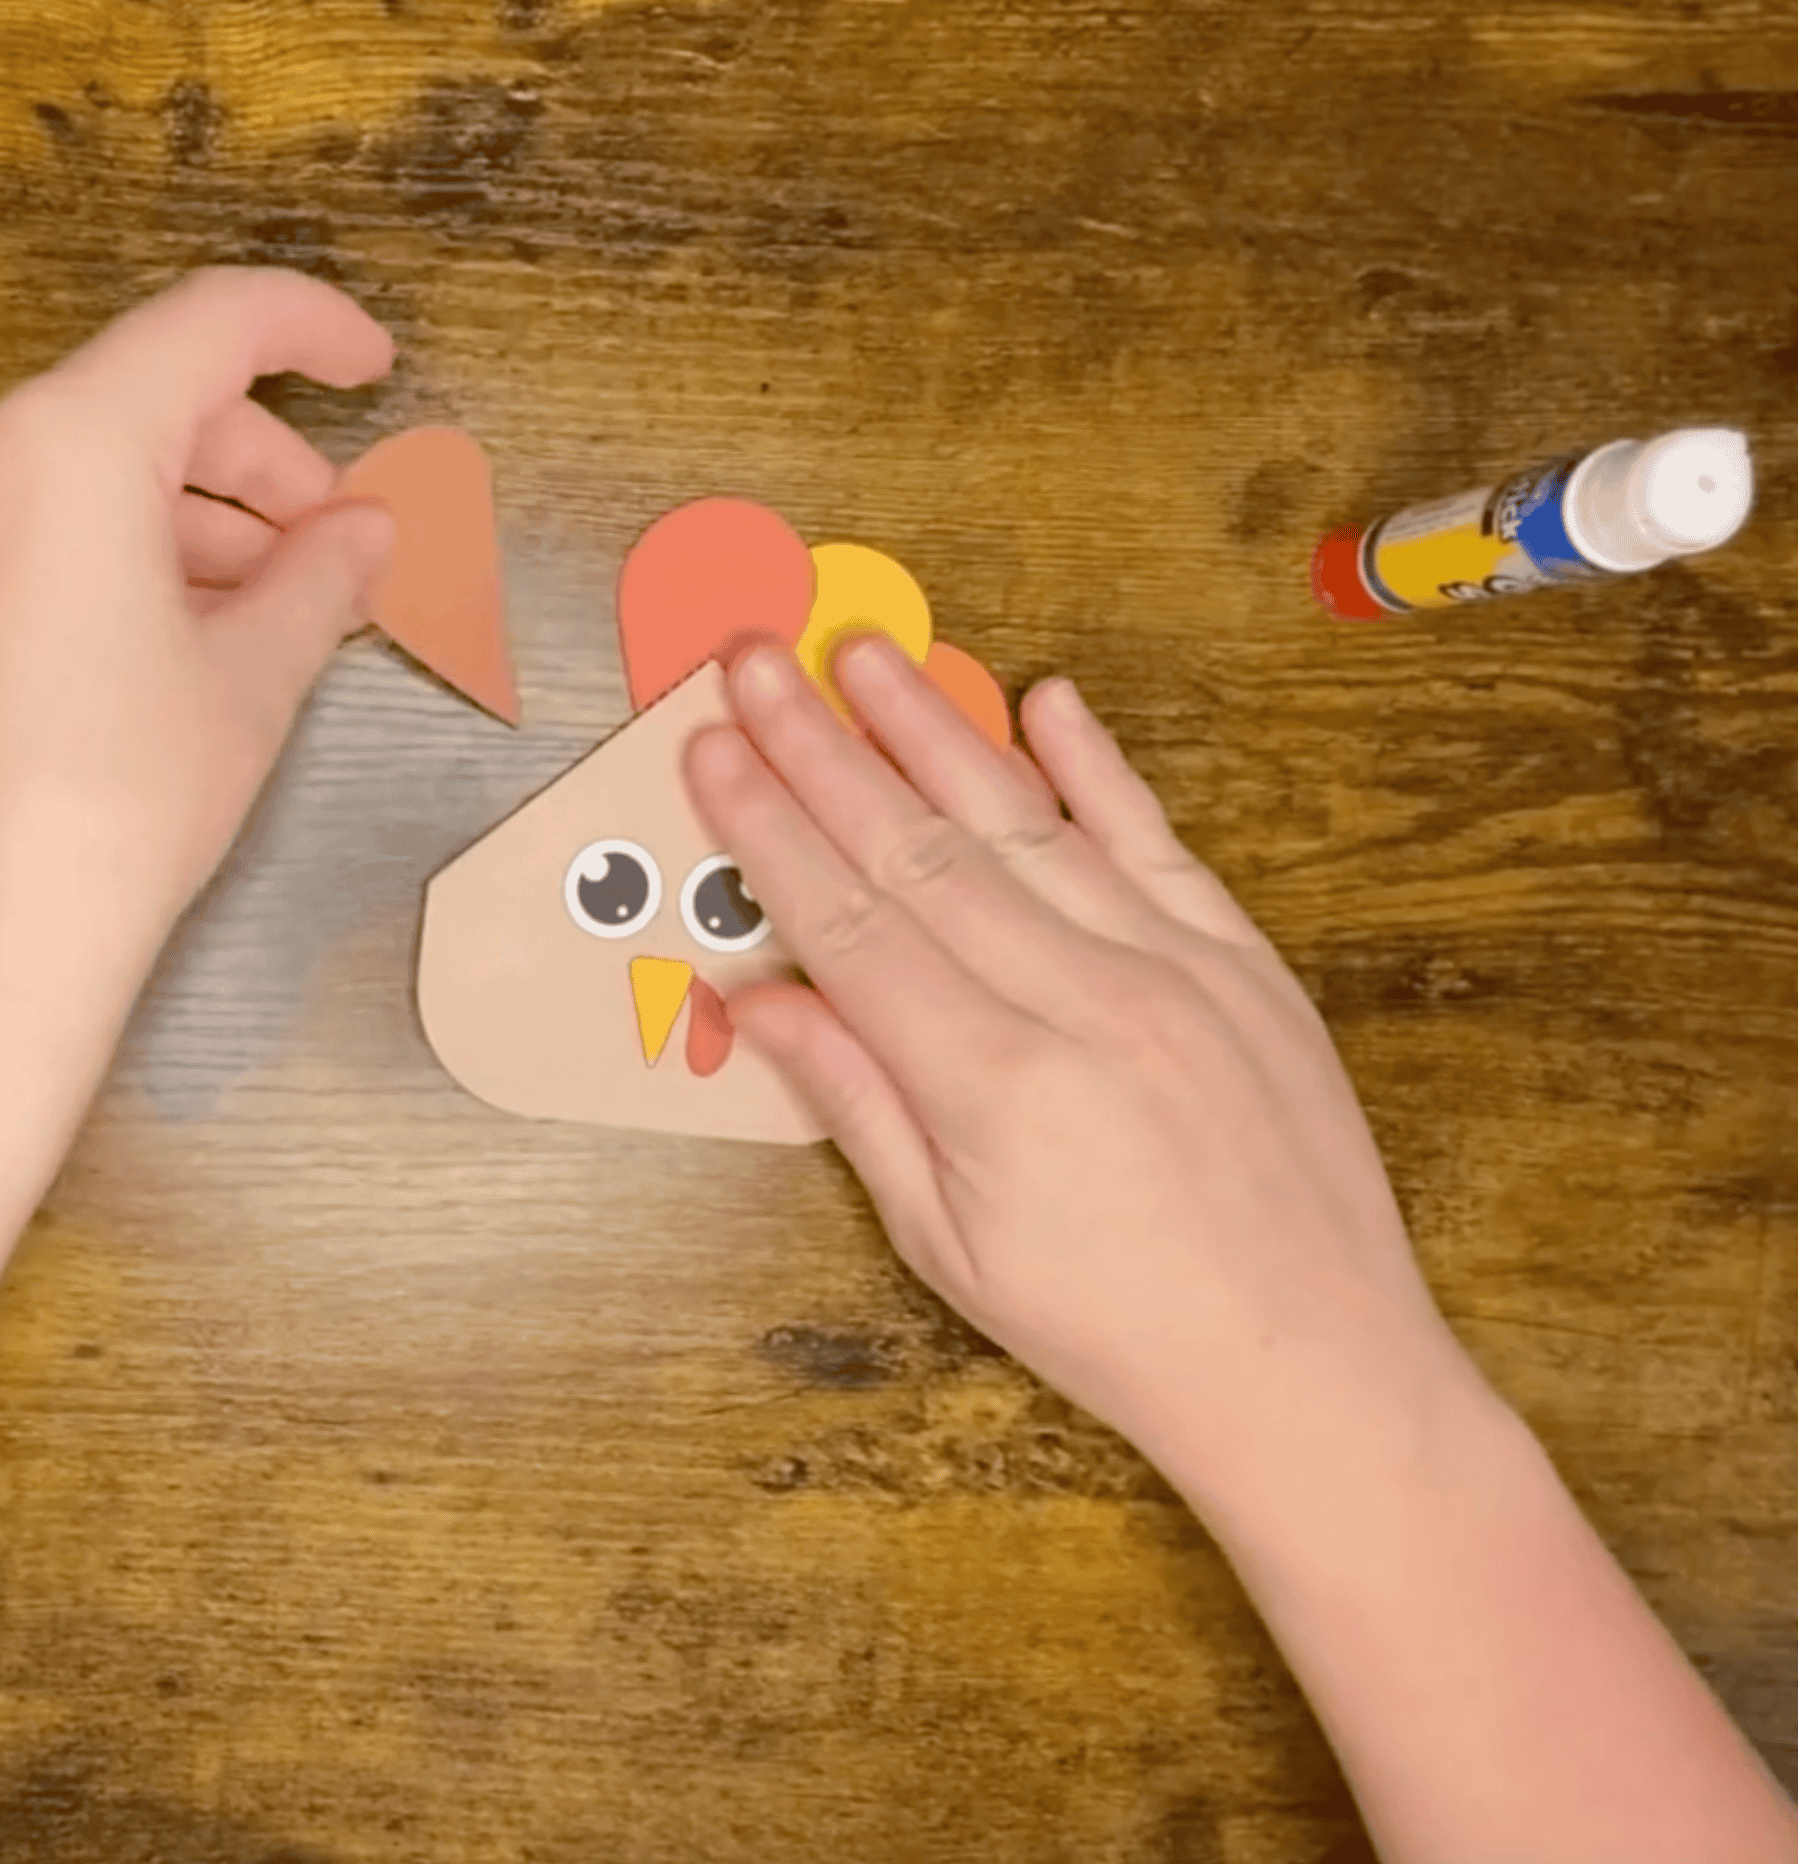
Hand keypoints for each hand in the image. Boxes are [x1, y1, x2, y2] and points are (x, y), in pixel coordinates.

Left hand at [0, 266, 396, 1213]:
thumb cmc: (115, 807)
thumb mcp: (250, 682)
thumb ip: (322, 579)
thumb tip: (368, 531)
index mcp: (67, 444)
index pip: (210, 327)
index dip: (311, 331)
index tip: (378, 367)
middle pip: (152, 406)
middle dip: (266, 467)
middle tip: (348, 552)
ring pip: (96, 473)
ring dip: (206, 522)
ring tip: (283, 613)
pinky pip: (43, 530)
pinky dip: (133, 557)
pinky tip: (196, 639)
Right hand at [687, 637, 1475, 1511]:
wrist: (1311, 1366)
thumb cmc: (1116, 1329)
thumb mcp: (949, 1248)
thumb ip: (855, 1104)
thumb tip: (760, 999)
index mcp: (995, 1086)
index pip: (850, 922)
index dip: (769, 831)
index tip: (713, 754)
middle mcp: (1083, 1003)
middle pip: (920, 849)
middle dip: (822, 751)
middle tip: (755, 665)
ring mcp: (1174, 970)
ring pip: (1028, 821)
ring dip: (934, 730)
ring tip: (863, 656)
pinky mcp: (1244, 962)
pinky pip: (1157, 841)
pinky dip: (1099, 767)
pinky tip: (1044, 699)